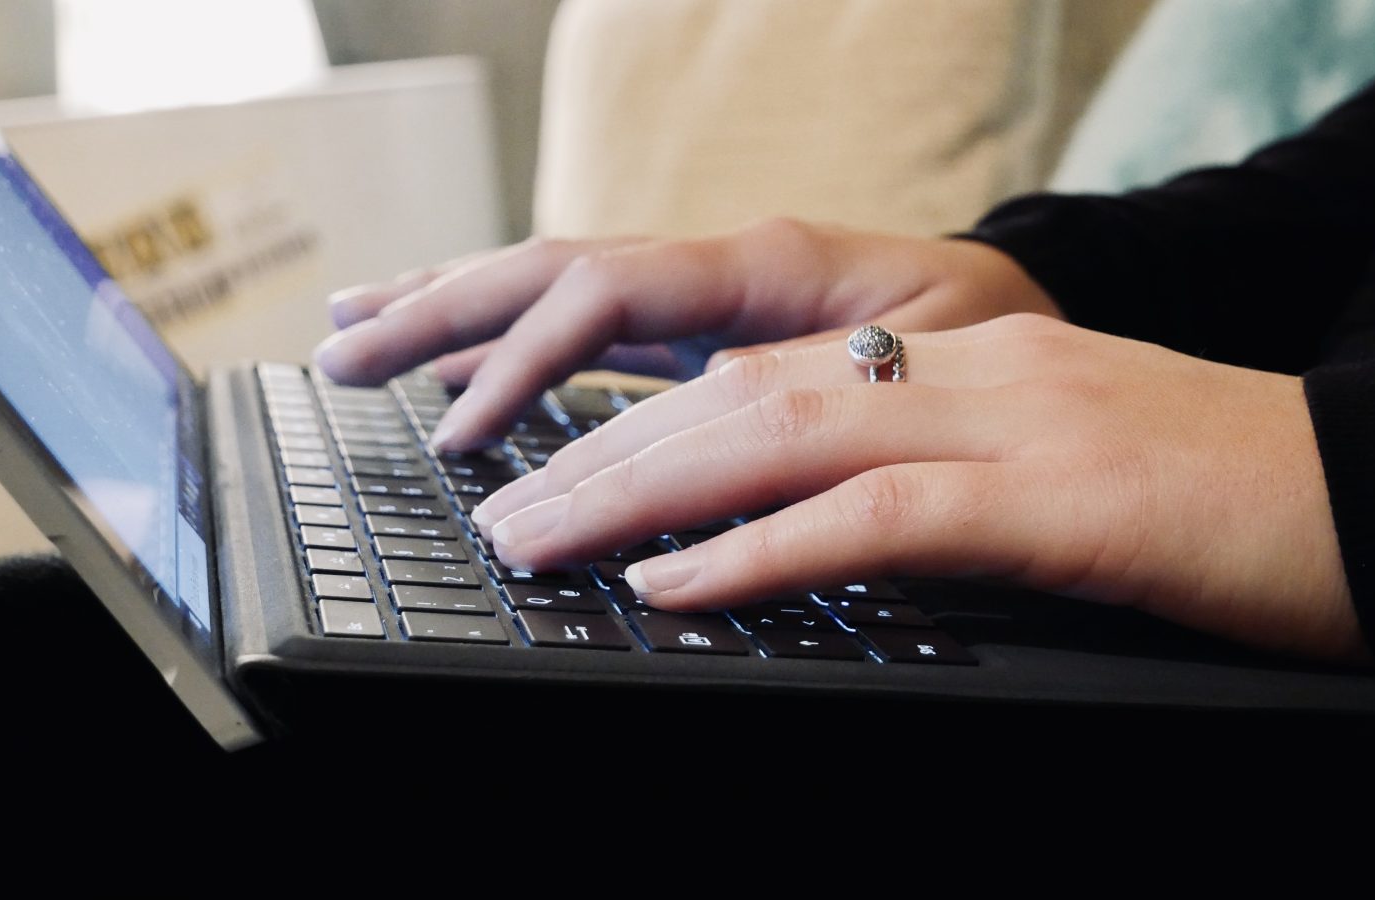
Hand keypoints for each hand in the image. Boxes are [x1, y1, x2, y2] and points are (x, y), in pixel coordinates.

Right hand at [314, 219, 1058, 449]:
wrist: (1033, 310)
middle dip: (443, 312)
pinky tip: (459, 364)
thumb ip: (820, 402)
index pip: (610, 297)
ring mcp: (708, 289)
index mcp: (768, 264)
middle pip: (554, 271)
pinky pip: (592, 320)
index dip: (524, 363)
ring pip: (559, 284)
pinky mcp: (709, 322)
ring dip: (454, 308)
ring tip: (353, 331)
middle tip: (341, 356)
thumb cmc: (998, 342)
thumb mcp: (931, 371)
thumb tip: (707, 454)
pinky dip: (515, 338)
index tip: (461, 440)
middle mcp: (722, 263)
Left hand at [472, 314, 1367, 663]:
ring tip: (541, 541)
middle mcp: (975, 367)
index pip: (775, 372)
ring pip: (784, 438)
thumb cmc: (1227, 496)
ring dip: (644, 492)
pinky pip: (881, 516)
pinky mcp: (1063, 498)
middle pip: (748, 395)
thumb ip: (947, 478)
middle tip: (508, 508)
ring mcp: (1017, 421)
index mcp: (971, 358)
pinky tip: (676, 581)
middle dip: (610, 454)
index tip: (562, 466)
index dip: (652, 416)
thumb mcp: (1064, 467)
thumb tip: (827, 528)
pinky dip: (763, 547)